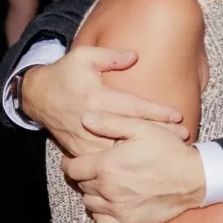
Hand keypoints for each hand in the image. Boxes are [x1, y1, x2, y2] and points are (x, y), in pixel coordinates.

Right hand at [21, 46, 184, 155]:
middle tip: (184, 138)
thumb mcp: (84, 56)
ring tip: (170, 154)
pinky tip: (143, 166)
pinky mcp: (80, 150)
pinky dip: (124, 163)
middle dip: (159, 136)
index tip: (179, 116)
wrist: (38, 97)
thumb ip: (110, 56)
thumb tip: (135, 56)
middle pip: (132, 132)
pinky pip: (104, 160)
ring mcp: (86, 139)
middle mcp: (92, 121)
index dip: (157, 112)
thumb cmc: (65, 73)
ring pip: (120, 151)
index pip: (134, 107)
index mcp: (97, 98)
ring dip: (144, 152)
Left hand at [63, 113, 203, 222]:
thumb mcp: (142, 128)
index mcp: (107, 165)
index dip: (71, 163)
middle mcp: (108, 189)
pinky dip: (101, 213)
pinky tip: (110, 203)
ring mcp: (118, 208)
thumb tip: (84, 117)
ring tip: (103, 185)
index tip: (75, 161)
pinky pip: (102, 221)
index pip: (73, 169)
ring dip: (92, 194)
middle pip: (82, 185)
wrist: (194, 179)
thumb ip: (110, 122)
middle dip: (85, 176)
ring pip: (89, 203)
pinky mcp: (128, 221)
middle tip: (95, 170)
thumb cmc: (169, 151)